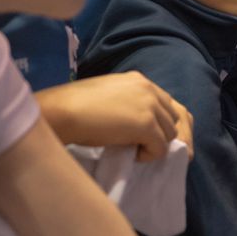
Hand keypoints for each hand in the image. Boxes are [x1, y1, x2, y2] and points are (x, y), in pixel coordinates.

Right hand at [37, 72, 193, 161]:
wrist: (63, 110)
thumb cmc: (75, 105)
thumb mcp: (108, 95)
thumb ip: (127, 101)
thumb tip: (134, 119)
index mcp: (139, 79)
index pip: (165, 102)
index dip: (158, 122)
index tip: (143, 135)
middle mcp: (148, 88)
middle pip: (173, 118)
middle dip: (160, 134)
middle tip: (139, 145)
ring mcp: (149, 106)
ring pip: (170, 134)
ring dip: (154, 144)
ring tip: (132, 149)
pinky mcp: (146, 125)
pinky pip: (161, 147)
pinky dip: (149, 155)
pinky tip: (131, 154)